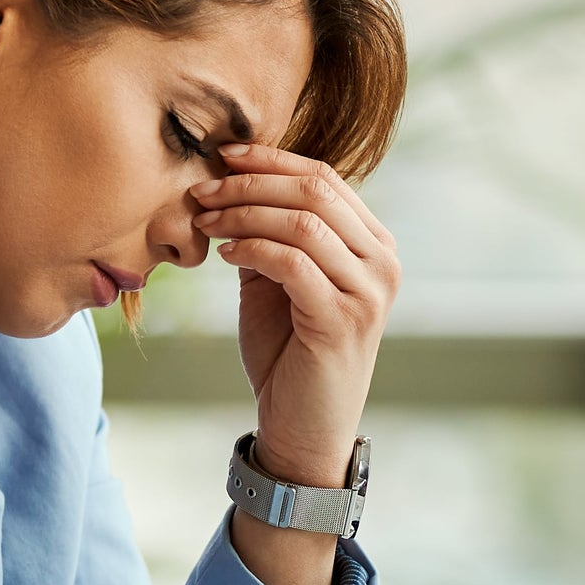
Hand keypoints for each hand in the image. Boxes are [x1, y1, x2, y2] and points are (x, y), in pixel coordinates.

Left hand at [189, 142, 399, 488]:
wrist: (303, 429)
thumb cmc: (288, 355)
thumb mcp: (277, 282)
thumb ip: (269, 234)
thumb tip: (230, 183)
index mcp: (373, 244)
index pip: (324, 178)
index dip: (270, 159)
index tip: (222, 156)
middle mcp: (382, 262)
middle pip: (315, 192)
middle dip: (251, 183)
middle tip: (203, 189)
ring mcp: (368, 291)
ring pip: (304, 222)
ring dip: (244, 213)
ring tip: (205, 220)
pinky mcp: (342, 319)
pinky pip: (292, 263)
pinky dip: (252, 248)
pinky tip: (225, 253)